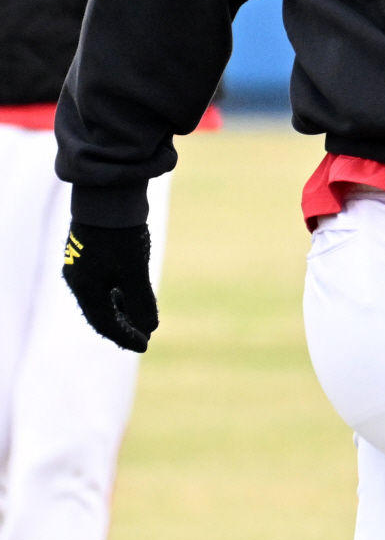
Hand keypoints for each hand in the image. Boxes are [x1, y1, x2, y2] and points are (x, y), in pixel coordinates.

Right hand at [62, 222, 156, 351]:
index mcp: (85, 288)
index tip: (145, 345)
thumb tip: (150, 327)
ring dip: (121, 308)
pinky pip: (103, 281)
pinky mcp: (90, 251)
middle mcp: (78, 279)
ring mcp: (83, 264)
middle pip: (100, 312)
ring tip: (141, 316)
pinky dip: (118, 291)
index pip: (104, 324)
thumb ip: (141, 301)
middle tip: (142, 336)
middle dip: (122, 326)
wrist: (107, 194)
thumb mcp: (135, 271)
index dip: (125, 337)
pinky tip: (133, 290)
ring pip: (101, 296)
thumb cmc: (120, 235)